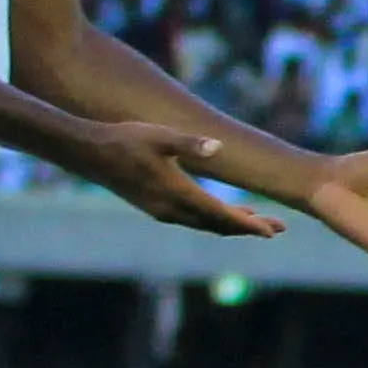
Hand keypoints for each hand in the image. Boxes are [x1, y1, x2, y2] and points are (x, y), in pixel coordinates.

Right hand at [82, 123, 287, 237]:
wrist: (88, 154)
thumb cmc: (125, 140)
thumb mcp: (160, 136)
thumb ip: (190, 144)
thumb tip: (218, 148)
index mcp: (177, 193)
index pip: (221, 216)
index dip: (248, 224)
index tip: (271, 231)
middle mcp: (171, 209)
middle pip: (218, 226)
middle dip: (249, 228)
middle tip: (278, 229)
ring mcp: (162, 211)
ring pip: (205, 225)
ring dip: (233, 225)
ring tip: (259, 223)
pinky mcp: (155, 208)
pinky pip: (192, 220)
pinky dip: (213, 220)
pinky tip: (223, 214)